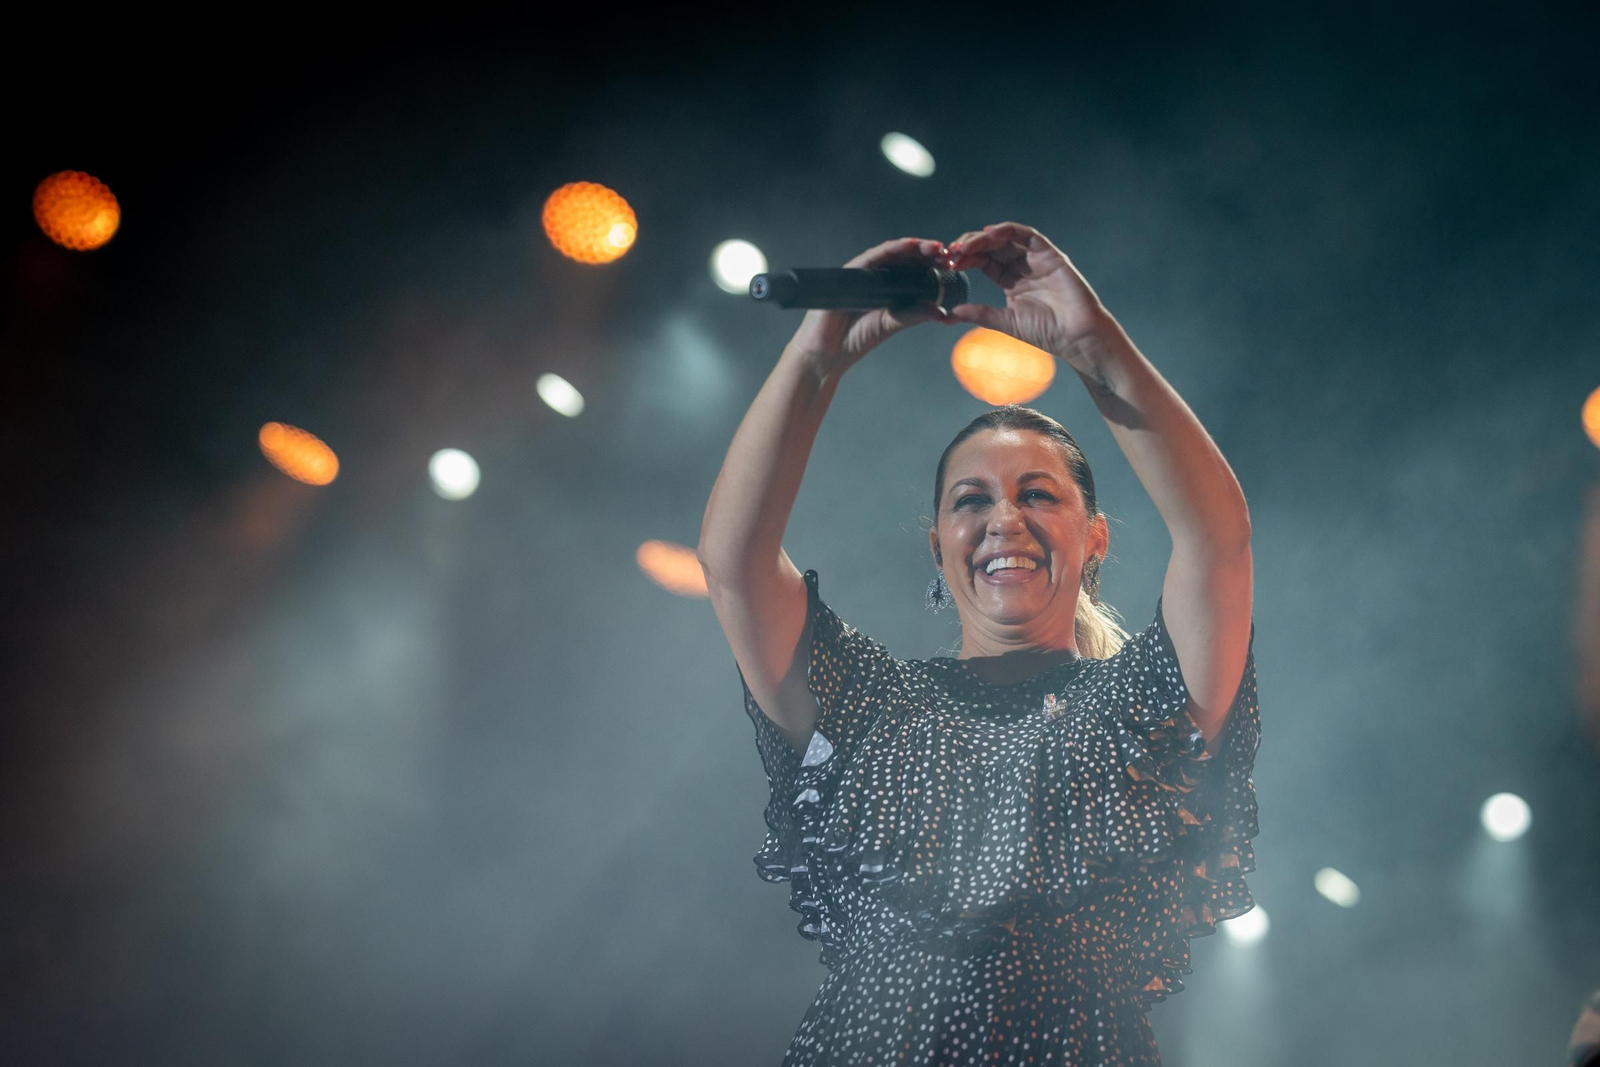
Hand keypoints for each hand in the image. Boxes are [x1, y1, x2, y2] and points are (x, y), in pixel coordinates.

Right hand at [786, 237, 948, 374]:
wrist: (825, 354)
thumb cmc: (854, 338)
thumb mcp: (891, 325)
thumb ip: (914, 316)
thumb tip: (942, 312)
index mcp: (885, 287)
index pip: (910, 269)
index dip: (930, 264)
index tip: (950, 263)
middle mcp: (873, 276)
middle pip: (903, 257)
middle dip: (926, 252)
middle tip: (947, 251)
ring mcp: (861, 273)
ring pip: (890, 252)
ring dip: (913, 247)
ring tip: (933, 247)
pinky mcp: (849, 274)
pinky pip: (871, 258)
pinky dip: (890, 250)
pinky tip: (907, 246)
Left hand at [942, 222, 1111, 371]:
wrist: (1076, 336)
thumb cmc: (1046, 332)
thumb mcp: (1006, 322)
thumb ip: (981, 314)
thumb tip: (951, 312)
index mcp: (1010, 281)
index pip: (983, 262)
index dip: (965, 260)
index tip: (947, 264)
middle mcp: (1022, 266)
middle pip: (991, 248)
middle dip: (969, 247)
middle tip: (950, 253)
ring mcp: (1036, 258)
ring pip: (1005, 238)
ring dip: (983, 239)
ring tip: (964, 246)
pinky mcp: (1050, 254)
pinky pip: (1027, 235)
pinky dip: (1007, 231)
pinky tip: (988, 234)